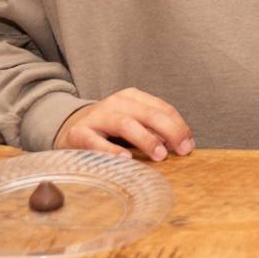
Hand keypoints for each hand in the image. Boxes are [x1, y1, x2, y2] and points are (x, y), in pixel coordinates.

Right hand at [53, 88, 194, 160]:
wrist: (68, 128)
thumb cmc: (108, 130)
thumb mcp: (133, 123)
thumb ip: (153, 130)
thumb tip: (178, 143)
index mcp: (132, 98)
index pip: (162, 108)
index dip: (179, 126)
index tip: (189, 144)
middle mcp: (115, 103)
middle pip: (148, 114)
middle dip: (169, 131)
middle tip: (182, 150)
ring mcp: (96, 117)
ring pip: (125, 123)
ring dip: (146, 139)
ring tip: (160, 155)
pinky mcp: (78, 133)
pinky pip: (96, 142)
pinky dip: (112, 150)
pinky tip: (125, 159)